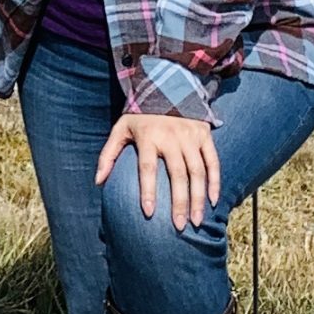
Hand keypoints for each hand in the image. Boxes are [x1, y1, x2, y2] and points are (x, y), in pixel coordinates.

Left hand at [96, 108, 221, 230]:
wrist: (167, 87)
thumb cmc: (140, 117)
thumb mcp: (120, 129)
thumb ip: (109, 155)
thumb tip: (98, 182)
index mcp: (148, 136)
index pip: (147, 167)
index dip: (148, 190)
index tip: (149, 213)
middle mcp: (171, 137)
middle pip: (177, 174)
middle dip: (179, 203)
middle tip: (179, 226)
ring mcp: (190, 136)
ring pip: (197, 171)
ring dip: (198, 198)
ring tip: (197, 221)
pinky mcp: (204, 135)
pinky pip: (213, 161)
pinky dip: (215, 181)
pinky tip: (212, 201)